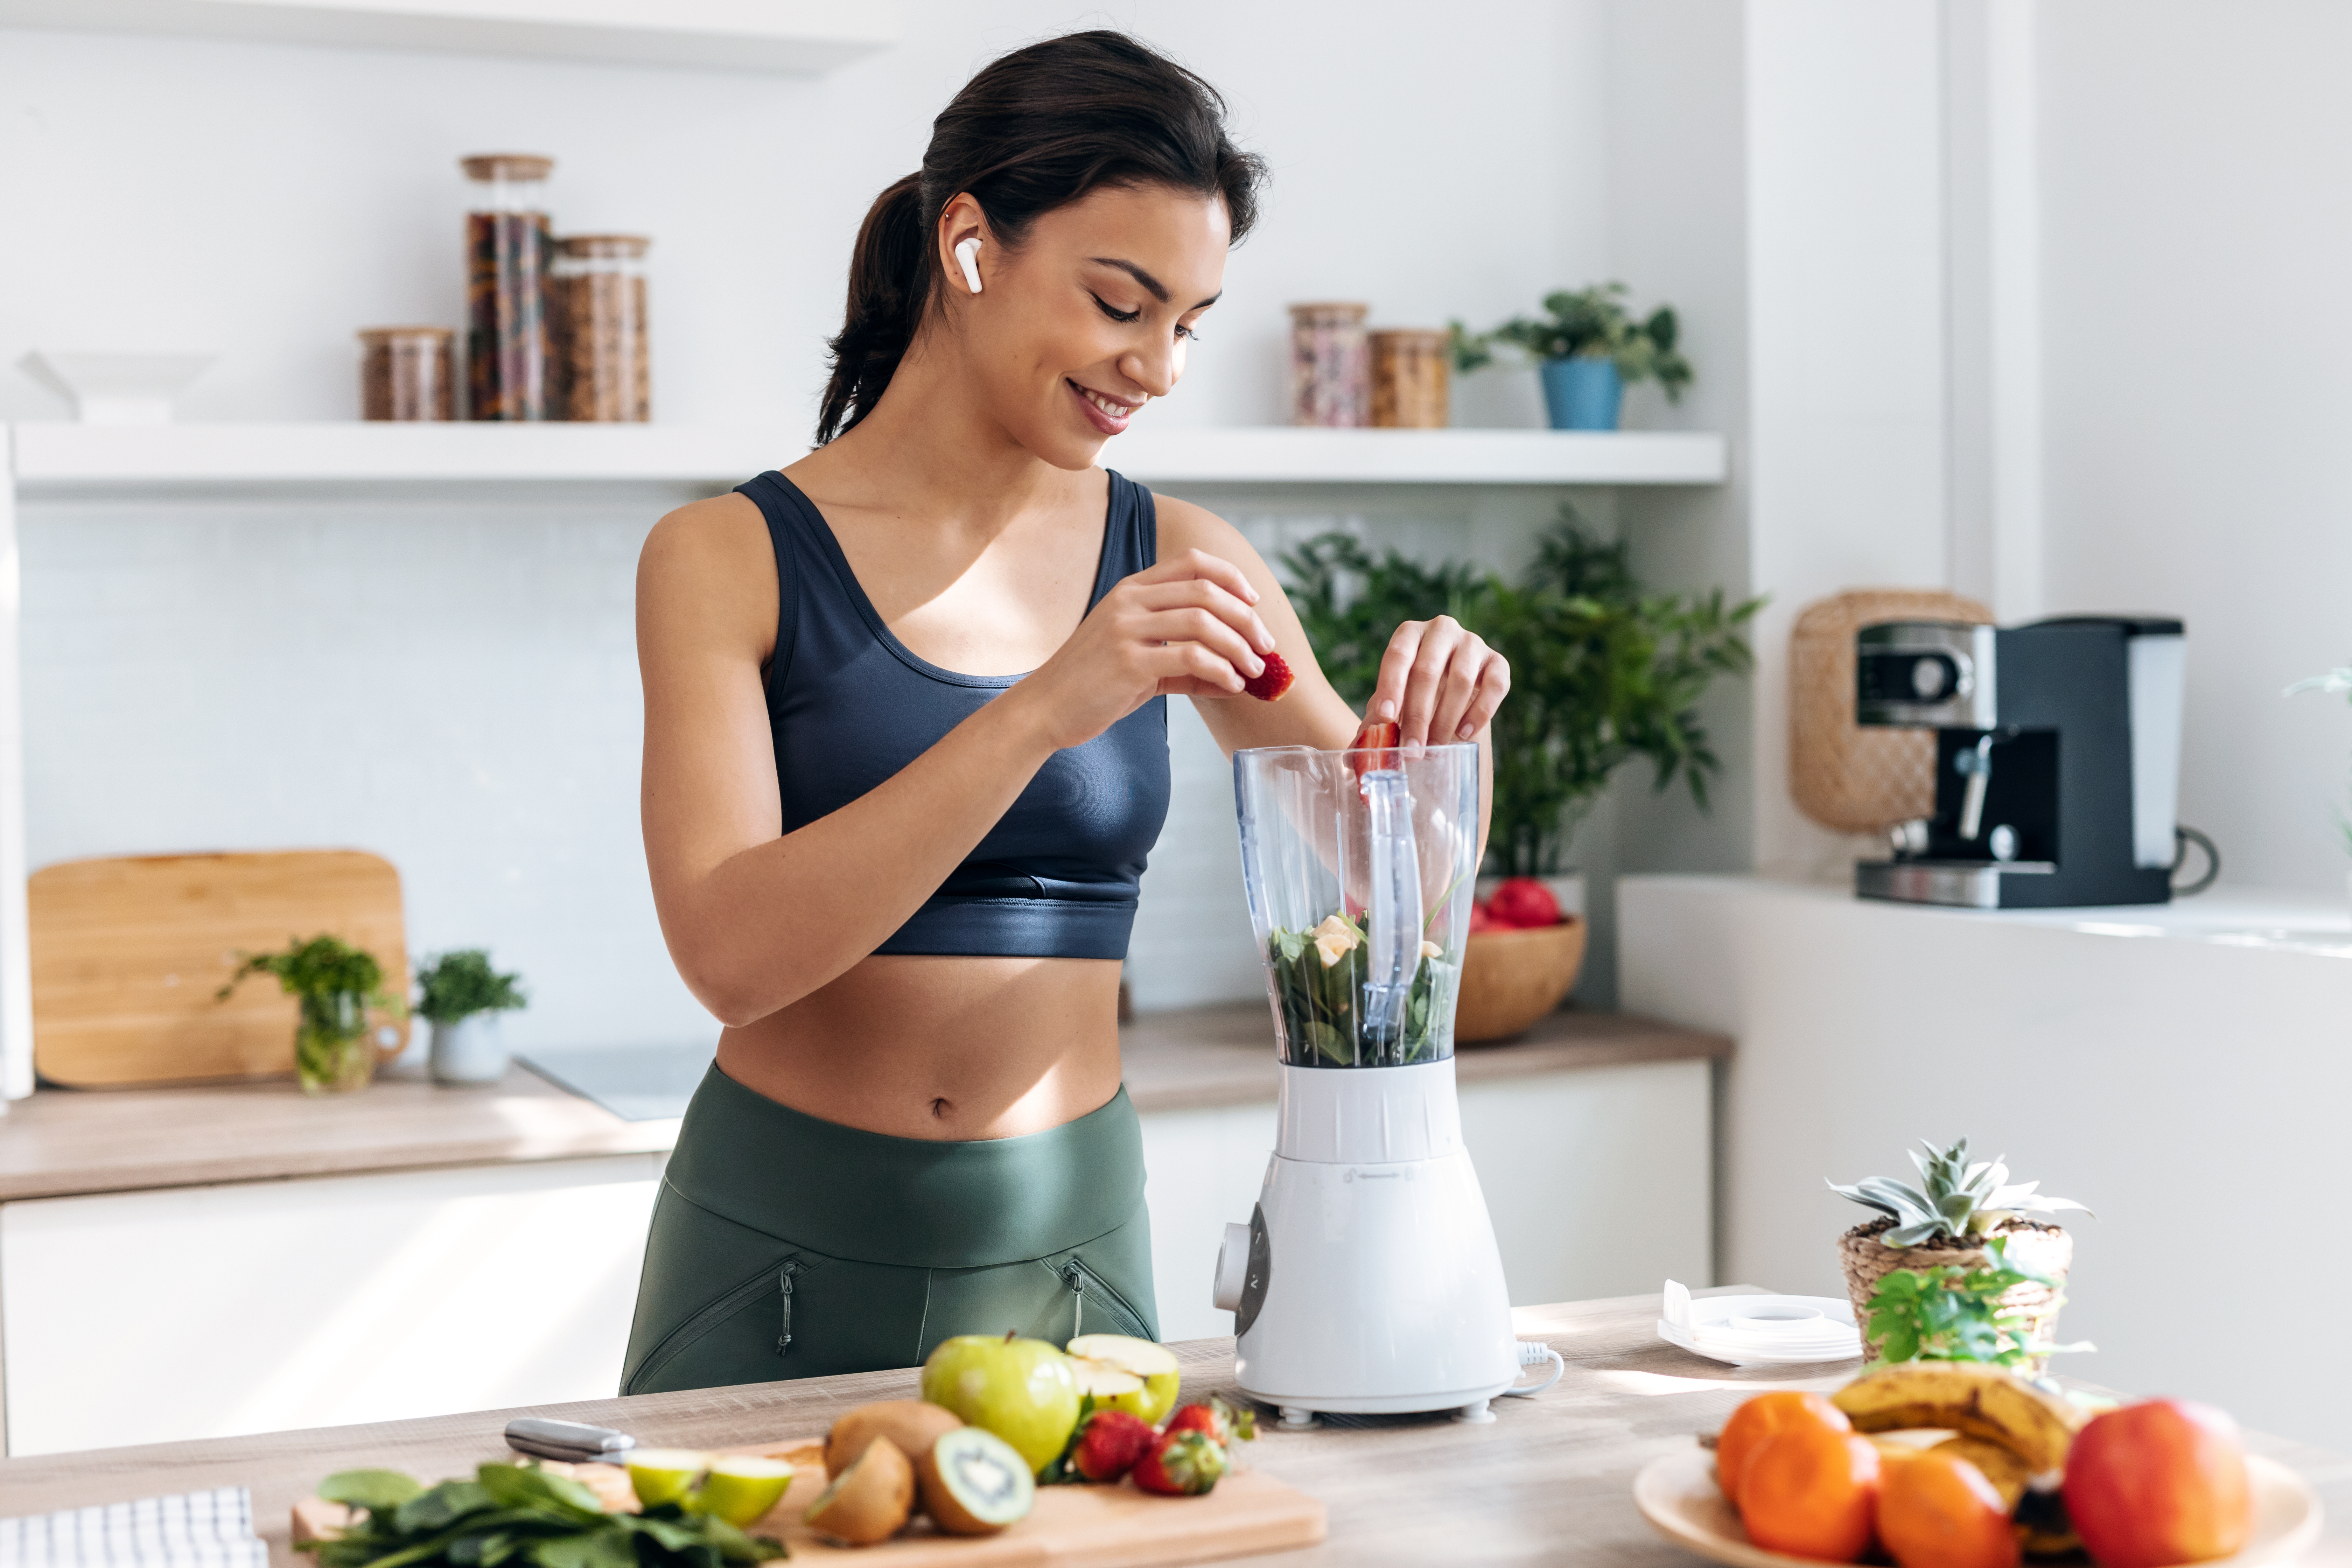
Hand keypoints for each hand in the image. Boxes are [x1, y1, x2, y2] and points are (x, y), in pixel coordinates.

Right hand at [1013, 548, 1276, 749]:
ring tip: (1255, 670)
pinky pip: (1191, 658)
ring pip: (1203, 623)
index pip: (1193, 561)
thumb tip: (1233, 676)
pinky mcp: (1128, 662)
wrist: (1046, 708)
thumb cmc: (1094, 684)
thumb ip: (1184, 661)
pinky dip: (1221, 672)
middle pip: (1207, 591)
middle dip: (1247, 619)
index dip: (1232, 577)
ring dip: (1240, 647)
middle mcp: (1129, 601)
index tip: (1254, 603)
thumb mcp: (1139, 659)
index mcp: (1132, 589)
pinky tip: (1232, 686)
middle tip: (1266, 646)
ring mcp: (1126, 629)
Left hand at [1367, 616, 1509, 744]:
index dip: (1390, 686)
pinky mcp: (1497, 662)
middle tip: (1411, 750)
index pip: (1397, 655)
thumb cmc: (1414, 693)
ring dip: (1445, 720)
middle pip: (1428, 671)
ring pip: (1461, 679)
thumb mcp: (1392, 701)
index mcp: (1410, 633)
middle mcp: (1442, 630)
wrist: (1452, 690)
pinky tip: (1464, 734)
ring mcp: (1472, 643)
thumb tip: (1355, 753)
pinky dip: (1480, 713)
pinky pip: (1494, 686)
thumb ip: (1375, 721)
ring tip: (1434, 748)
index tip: (1385, 718)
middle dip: (1417, 715)